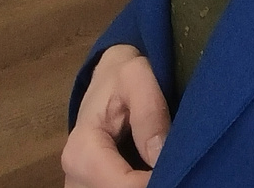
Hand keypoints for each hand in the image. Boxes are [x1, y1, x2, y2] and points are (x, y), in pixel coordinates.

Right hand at [62, 44, 169, 186]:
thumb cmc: (120, 76)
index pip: (123, 186)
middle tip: (177, 167)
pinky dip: (139, 184)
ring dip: (146, 185)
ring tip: (167, 168)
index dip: (153, 181)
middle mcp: (75, 178)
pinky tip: (155, 173)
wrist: (107, 80)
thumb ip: (148, 112)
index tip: (178, 168)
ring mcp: (82, 187)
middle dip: (152, 184)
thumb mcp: (137, 77)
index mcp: (81, 151)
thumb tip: (158, 156)